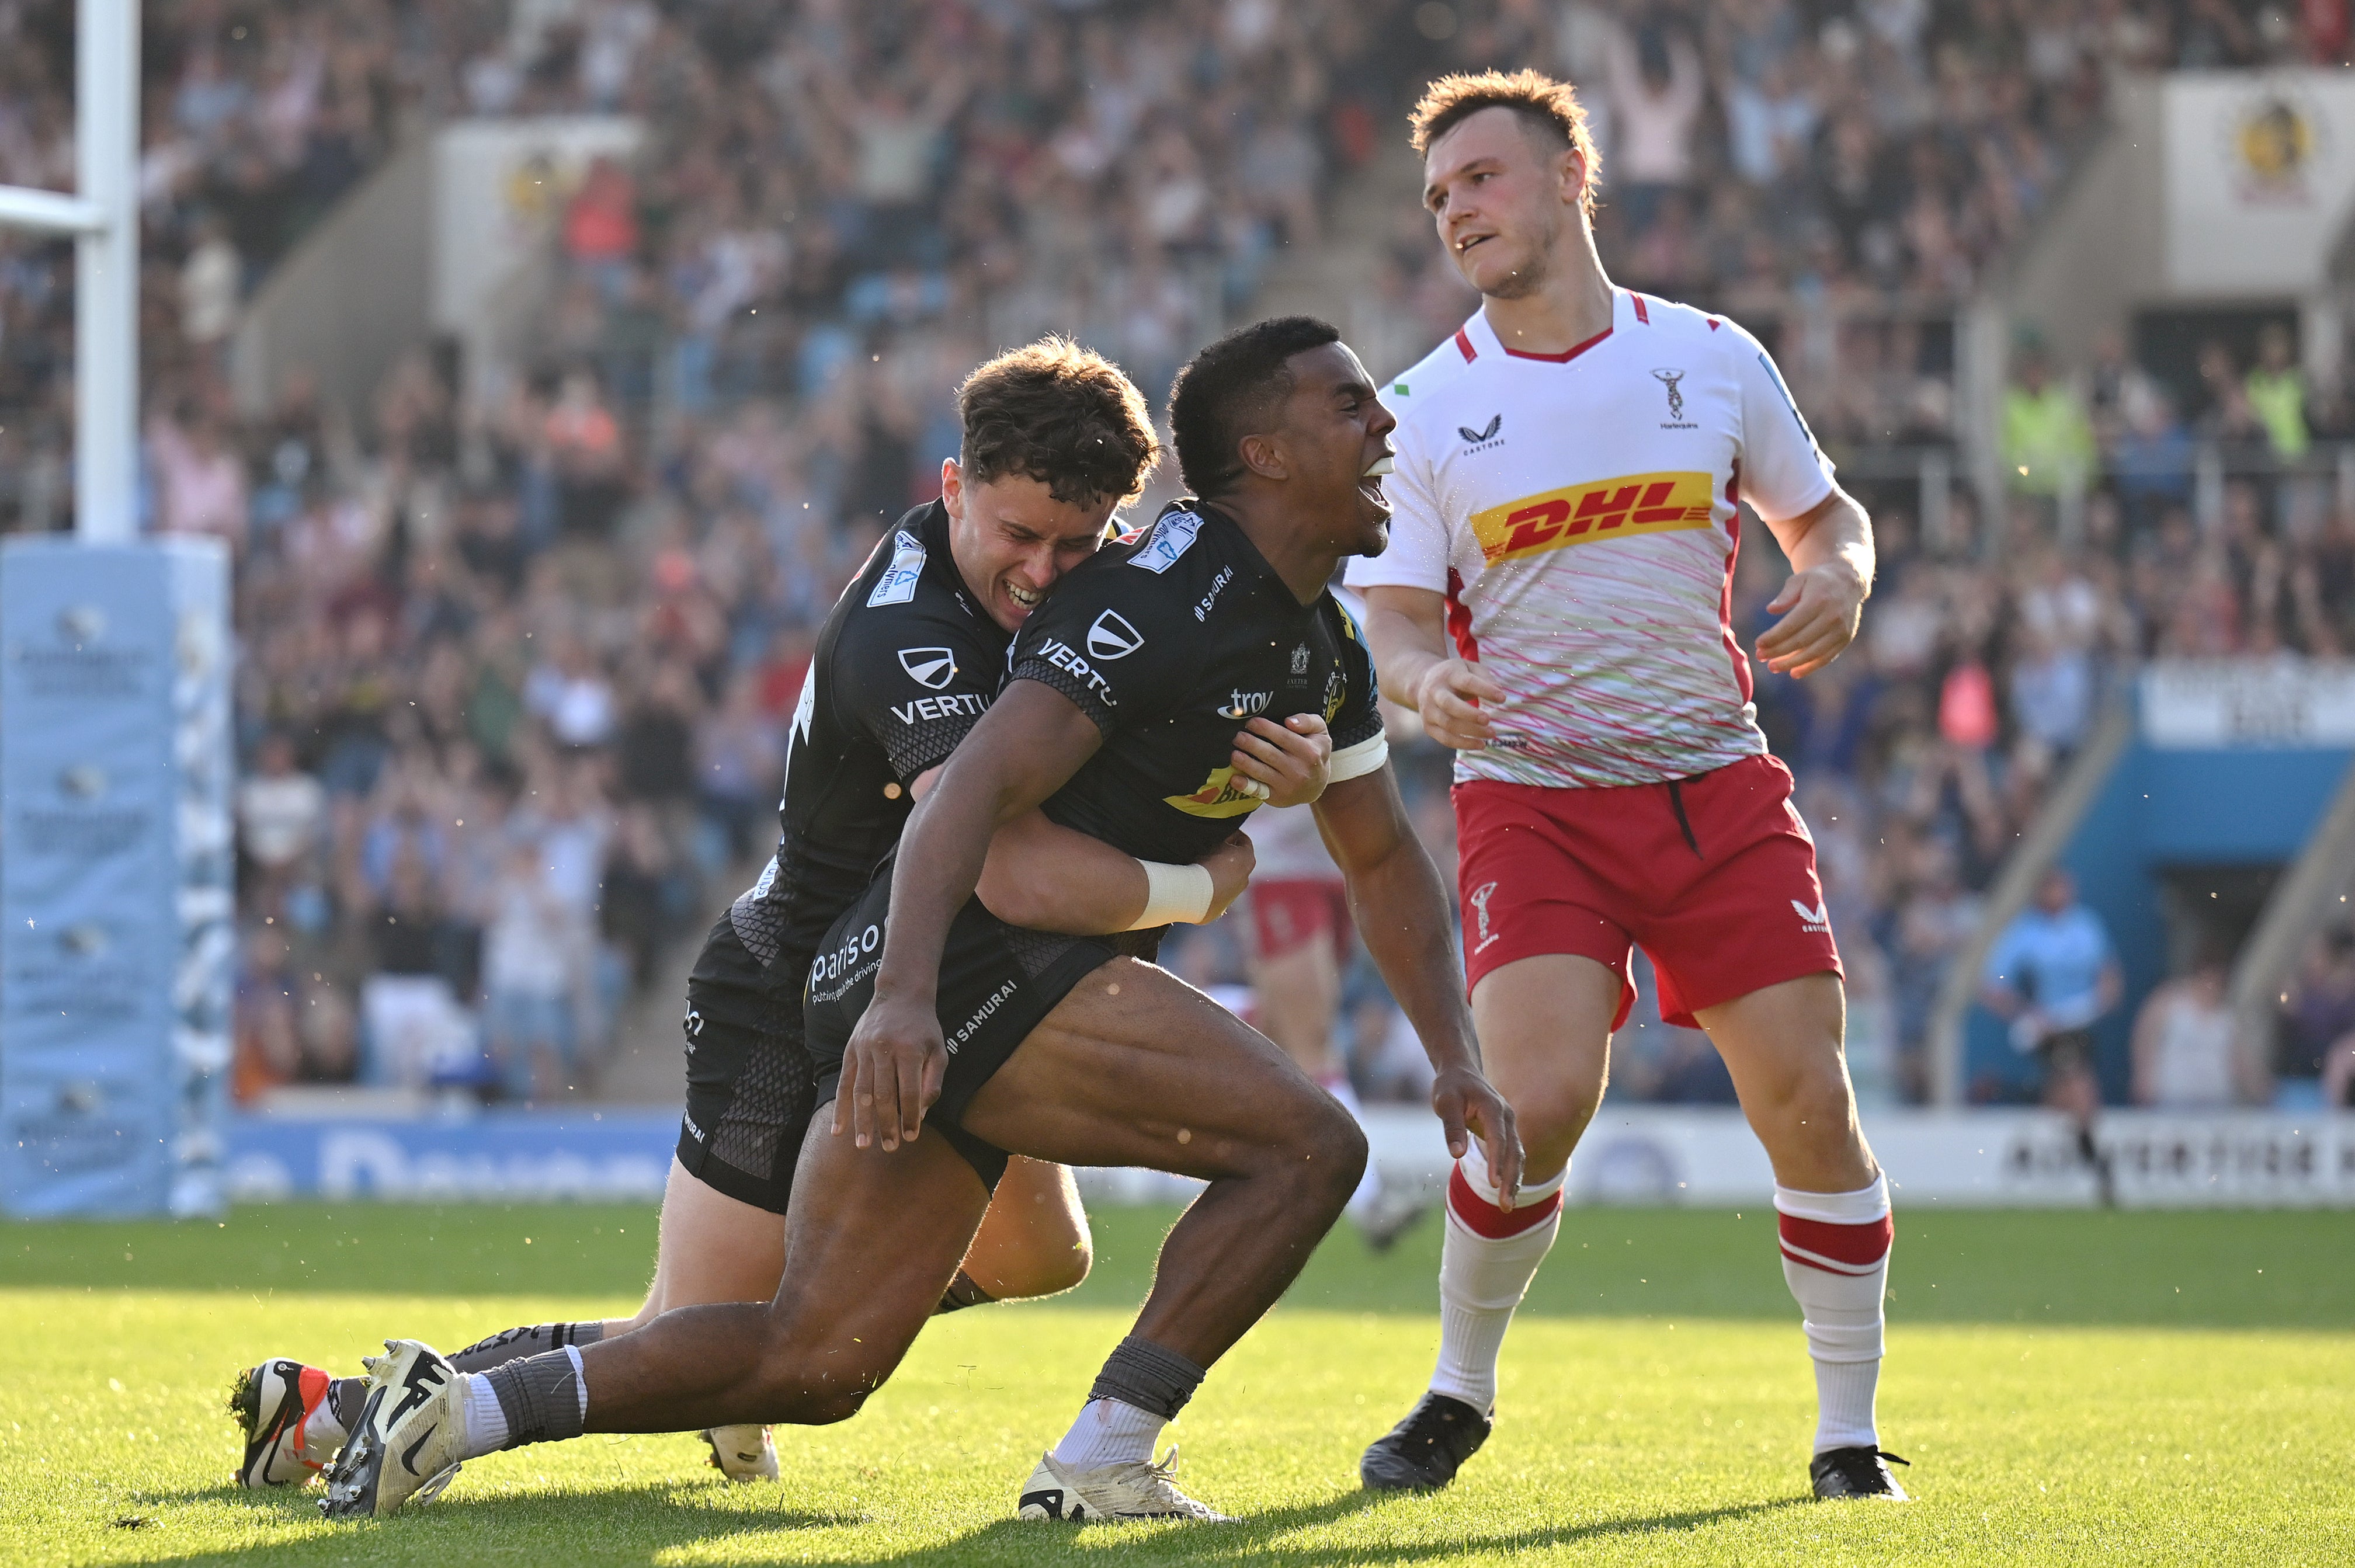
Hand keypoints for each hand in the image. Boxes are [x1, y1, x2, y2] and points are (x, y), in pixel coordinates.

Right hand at [833, 992, 945, 1151]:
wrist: (901, 994)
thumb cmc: (924, 1028)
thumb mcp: (939, 1051)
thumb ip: (932, 1083)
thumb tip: (919, 1115)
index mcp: (909, 1050)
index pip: (909, 1092)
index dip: (909, 1116)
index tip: (911, 1137)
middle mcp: (884, 1049)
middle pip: (883, 1095)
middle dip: (886, 1124)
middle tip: (889, 1148)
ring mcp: (864, 1049)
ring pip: (861, 1091)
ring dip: (861, 1121)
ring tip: (862, 1144)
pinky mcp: (851, 1050)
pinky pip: (844, 1083)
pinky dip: (840, 1107)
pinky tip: (838, 1129)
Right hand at [1197, 832, 1254, 920]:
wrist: (1196, 894)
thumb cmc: (1206, 864)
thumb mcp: (1215, 842)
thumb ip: (1223, 838)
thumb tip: (1225, 838)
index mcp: (1247, 859)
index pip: (1244, 841)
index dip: (1233, 834)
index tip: (1223, 832)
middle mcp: (1245, 877)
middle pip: (1239, 861)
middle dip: (1228, 855)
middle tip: (1211, 849)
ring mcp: (1234, 894)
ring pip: (1230, 879)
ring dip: (1221, 873)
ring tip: (1203, 867)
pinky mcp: (1221, 908)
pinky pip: (1218, 894)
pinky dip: (1212, 888)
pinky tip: (1199, 884)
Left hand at [1229, 713, 1330, 806]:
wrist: (1317, 784)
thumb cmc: (1314, 752)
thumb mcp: (1320, 733)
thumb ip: (1307, 721)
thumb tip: (1289, 722)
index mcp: (1310, 752)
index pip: (1283, 737)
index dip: (1265, 728)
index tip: (1251, 722)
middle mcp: (1299, 771)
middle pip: (1270, 754)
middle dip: (1251, 744)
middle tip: (1238, 736)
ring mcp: (1287, 786)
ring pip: (1262, 772)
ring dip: (1245, 763)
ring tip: (1234, 754)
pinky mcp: (1277, 797)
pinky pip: (1258, 791)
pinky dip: (1246, 786)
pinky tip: (1234, 779)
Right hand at [1411, 659, 1504, 749]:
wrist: (1422, 682)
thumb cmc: (1454, 676)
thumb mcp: (1469, 668)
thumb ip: (1485, 677)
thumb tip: (1499, 693)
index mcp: (1448, 675)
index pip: (1466, 682)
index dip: (1484, 690)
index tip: (1502, 698)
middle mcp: (1434, 692)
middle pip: (1449, 705)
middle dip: (1470, 714)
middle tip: (1488, 720)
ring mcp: (1428, 710)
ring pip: (1448, 724)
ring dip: (1470, 732)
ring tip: (1490, 734)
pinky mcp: (1428, 726)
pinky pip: (1445, 738)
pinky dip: (1463, 743)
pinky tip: (1479, 744)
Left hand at [1431, 1065, 1521, 1208]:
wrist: (1460, 1072)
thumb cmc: (1450, 1087)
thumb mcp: (1445, 1103)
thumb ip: (1452, 1127)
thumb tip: (1457, 1154)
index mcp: (1493, 1108)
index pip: (1498, 1138)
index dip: (1497, 1162)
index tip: (1493, 1184)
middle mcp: (1507, 1116)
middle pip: (1513, 1151)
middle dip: (1510, 1179)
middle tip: (1505, 1205)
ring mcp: (1509, 1124)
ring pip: (1517, 1155)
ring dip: (1514, 1180)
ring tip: (1507, 1206)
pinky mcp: (1506, 1132)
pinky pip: (1513, 1154)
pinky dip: (1512, 1173)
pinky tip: (1507, 1192)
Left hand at [1757, 562, 1865, 678]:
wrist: (1848, 582)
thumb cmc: (1817, 580)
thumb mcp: (1800, 579)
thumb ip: (1785, 595)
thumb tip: (1770, 610)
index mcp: (1818, 601)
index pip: (1792, 624)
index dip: (1774, 637)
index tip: (1758, 643)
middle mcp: (1832, 617)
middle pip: (1801, 641)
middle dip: (1778, 651)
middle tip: (1760, 656)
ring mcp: (1841, 630)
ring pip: (1813, 653)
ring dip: (1791, 663)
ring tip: (1773, 667)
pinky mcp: (1845, 639)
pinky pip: (1826, 658)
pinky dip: (1810, 667)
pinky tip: (1793, 673)